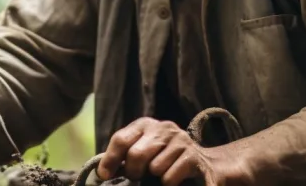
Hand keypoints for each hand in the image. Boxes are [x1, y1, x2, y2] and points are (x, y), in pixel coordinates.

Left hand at [96, 117, 228, 184]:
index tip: (104, 176)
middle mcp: (163, 127)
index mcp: (145, 124)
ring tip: (161, 174)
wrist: (203, 164)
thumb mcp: (144, 151)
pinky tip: (174, 178)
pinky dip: (168, 183)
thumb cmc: (164, 159)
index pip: (121, 139)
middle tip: (137, 177)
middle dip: (134, 171)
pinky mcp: (193, 156)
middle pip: (136, 154)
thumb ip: (125, 156)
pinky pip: (168, 177)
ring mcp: (180, 140)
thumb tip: (102, 171)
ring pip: (154, 167)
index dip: (110, 159)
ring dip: (155, 177)